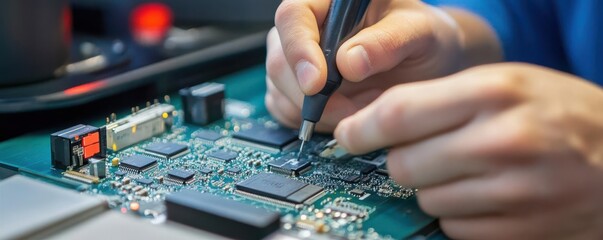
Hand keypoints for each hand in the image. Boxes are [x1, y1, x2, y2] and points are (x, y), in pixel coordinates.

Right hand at [265, 0, 500, 131]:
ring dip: (318, 112)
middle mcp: (308, 27)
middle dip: (312, 94)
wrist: (429, 64)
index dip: (299, 50)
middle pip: (280, 59)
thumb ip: (388, 42)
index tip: (317, 84)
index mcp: (329, 1)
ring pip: (280, 89)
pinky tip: (347, 114)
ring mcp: (299, 59)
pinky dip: (314, 122)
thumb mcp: (419, 33)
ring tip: (363, 106)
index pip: (293, 16)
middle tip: (353, 108)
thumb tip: (349, 62)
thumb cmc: (423, 39)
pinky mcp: (298, 89)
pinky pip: (287, 110)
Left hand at [334, 63, 602, 238]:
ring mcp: (512, 193)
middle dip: (400, 160)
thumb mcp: (504, 83)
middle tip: (420, 151)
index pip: (398, 114)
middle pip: (403, 164)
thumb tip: (374, 123)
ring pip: (425, 199)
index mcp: (494, 93)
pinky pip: (453, 226)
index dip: (360, 129)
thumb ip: (439, 98)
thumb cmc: (557, 113)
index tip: (348, 135)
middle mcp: (501, 142)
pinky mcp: (517, 231)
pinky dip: (457, 212)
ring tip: (466, 170)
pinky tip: (484, 195)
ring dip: (432, 187)